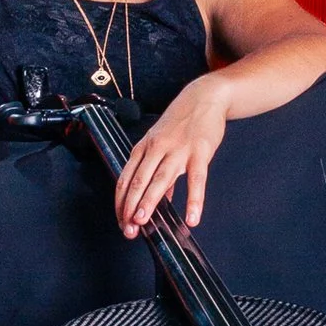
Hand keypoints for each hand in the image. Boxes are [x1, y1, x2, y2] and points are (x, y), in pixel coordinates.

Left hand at [114, 79, 233, 236]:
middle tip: (128, 229)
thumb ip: (159, 171)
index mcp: (144, 147)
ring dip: (149, 201)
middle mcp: (157, 148)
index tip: (121, 221)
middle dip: (130, 206)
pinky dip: (194, 200)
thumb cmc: (181, 122)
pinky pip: (196, 180)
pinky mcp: (200, 152)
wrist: (204, 97)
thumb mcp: (162, 142)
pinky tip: (192, 218)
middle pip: (139, 180)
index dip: (121, 202)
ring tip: (143, 221)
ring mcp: (178, 149)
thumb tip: (160, 200)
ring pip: (160, 179)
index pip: (125, 178)